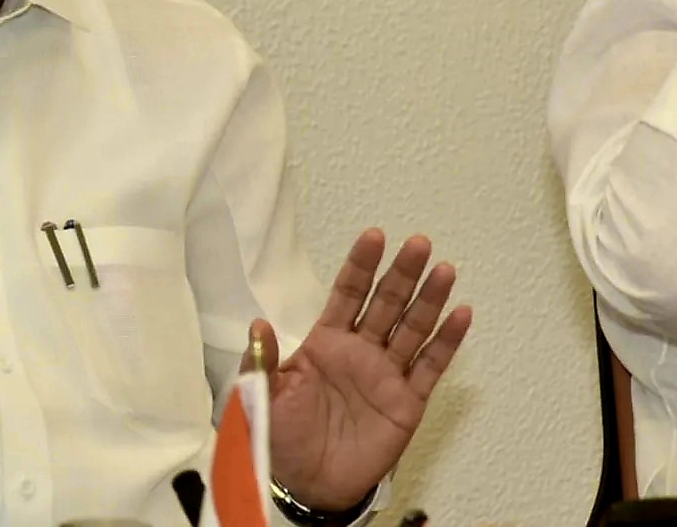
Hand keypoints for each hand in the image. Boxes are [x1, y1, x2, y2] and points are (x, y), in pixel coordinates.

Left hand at [245, 229, 471, 510]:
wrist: (308, 483)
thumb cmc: (283, 435)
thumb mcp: (262, 396)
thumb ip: (262, 361)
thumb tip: (258, 325)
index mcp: (325, 342)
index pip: (347, 294)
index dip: (360, 266)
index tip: (374, 235)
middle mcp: (360, 351)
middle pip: (386, 303)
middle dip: (401, 273)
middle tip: (418, 243)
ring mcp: (387, 374)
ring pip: (412, 328)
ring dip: (429, 299)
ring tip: (444, 269)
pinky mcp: (407, 401)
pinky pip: (430, 367)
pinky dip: (447, 341)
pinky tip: (461, 314)